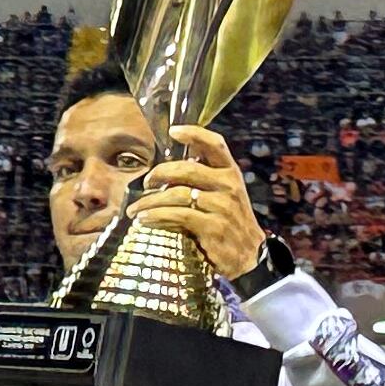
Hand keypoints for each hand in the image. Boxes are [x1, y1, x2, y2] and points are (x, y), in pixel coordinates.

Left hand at [131, 124, 266, 278]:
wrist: (249, 254)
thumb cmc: (227, 221)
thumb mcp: (223, 195)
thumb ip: (202, 180)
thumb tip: (165, 171)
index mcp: (230, 173)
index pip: (215, 145)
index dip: (195, 134)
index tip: (174, 131)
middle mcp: (228, 185)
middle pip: (186, 169)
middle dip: (159, 174)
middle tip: (145, 184)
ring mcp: (222, 206)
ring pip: (177, 194)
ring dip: (149, 201)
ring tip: (135, 210)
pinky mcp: (214, 226)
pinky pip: (178, 215)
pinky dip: (156, 216)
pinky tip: (145, 219)